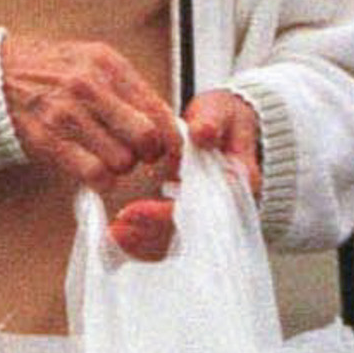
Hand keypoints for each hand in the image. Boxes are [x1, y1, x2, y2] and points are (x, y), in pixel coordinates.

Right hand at [0, 36, 176, 190]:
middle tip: (135, 154)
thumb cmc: (47, 72)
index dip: (171, 139)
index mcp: (108, 64)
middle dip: (146, 154)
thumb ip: (126, 89)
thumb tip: (163, 124)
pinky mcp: (49, 141)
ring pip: (122, 160)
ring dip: (118, 166)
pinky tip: (91, 170)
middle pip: (145, 138)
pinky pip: (95, 174)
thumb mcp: (92, 63)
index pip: (158, 109)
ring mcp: (68, 114)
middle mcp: (91, 87)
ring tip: (103, 155)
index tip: (170, 153)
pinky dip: (100, 180)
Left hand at [110, 90, 261, 258]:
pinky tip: (118, 236)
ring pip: (179, 241)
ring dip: (144, 241)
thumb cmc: (221, 117)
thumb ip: (211, 122)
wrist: (225, 124)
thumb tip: (203, 133)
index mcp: (241, 183)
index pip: (201, 208)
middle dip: (149, 232)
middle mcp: (228, 208)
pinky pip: (171, 239)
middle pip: (187, 232)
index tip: (131, 210)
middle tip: (115, 228)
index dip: (165, 213)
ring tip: (113, 234)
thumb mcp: (219, 111)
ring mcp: (211, 216)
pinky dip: (145, 241)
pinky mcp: (195, 219)